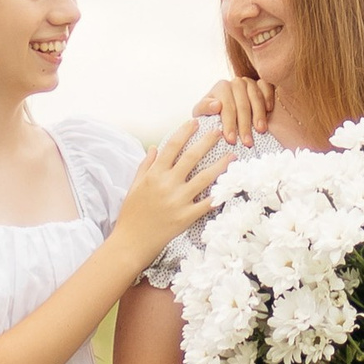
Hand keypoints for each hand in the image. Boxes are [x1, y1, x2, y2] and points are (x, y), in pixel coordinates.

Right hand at [116, 121, 222, 262]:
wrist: (132, 241)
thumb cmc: (132, 213)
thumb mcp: (134, 185)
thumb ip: (145, 165)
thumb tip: (154, 147)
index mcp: (154, 174)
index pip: (172, 146)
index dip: (185, 132)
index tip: (195, 122)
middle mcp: (167, 184)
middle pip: (191, 157)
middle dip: (207, 141)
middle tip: (219, 131)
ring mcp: (178, 201)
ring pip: (204, 178)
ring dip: (220, 165)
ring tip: (232, 155)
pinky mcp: (186, 217)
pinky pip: (206, 204)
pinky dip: (218, 196)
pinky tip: (229, 187)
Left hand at [190, 76, 274, 147]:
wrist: (223, 109)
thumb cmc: (212, 112)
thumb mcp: (202, 111)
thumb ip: (204, 108)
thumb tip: (217, 105)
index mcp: (221, 87)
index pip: (227, 107)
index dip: (229, 124)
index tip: (231, 139)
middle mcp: (236, 83)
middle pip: (242, 105)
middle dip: (245, 125)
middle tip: (247, 142)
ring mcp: (250, 82)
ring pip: (256, 97)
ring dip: (259, 115)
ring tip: (260, 130)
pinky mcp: (262, 83)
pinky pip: (267, 87)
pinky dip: (268, 97)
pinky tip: (269, 110)